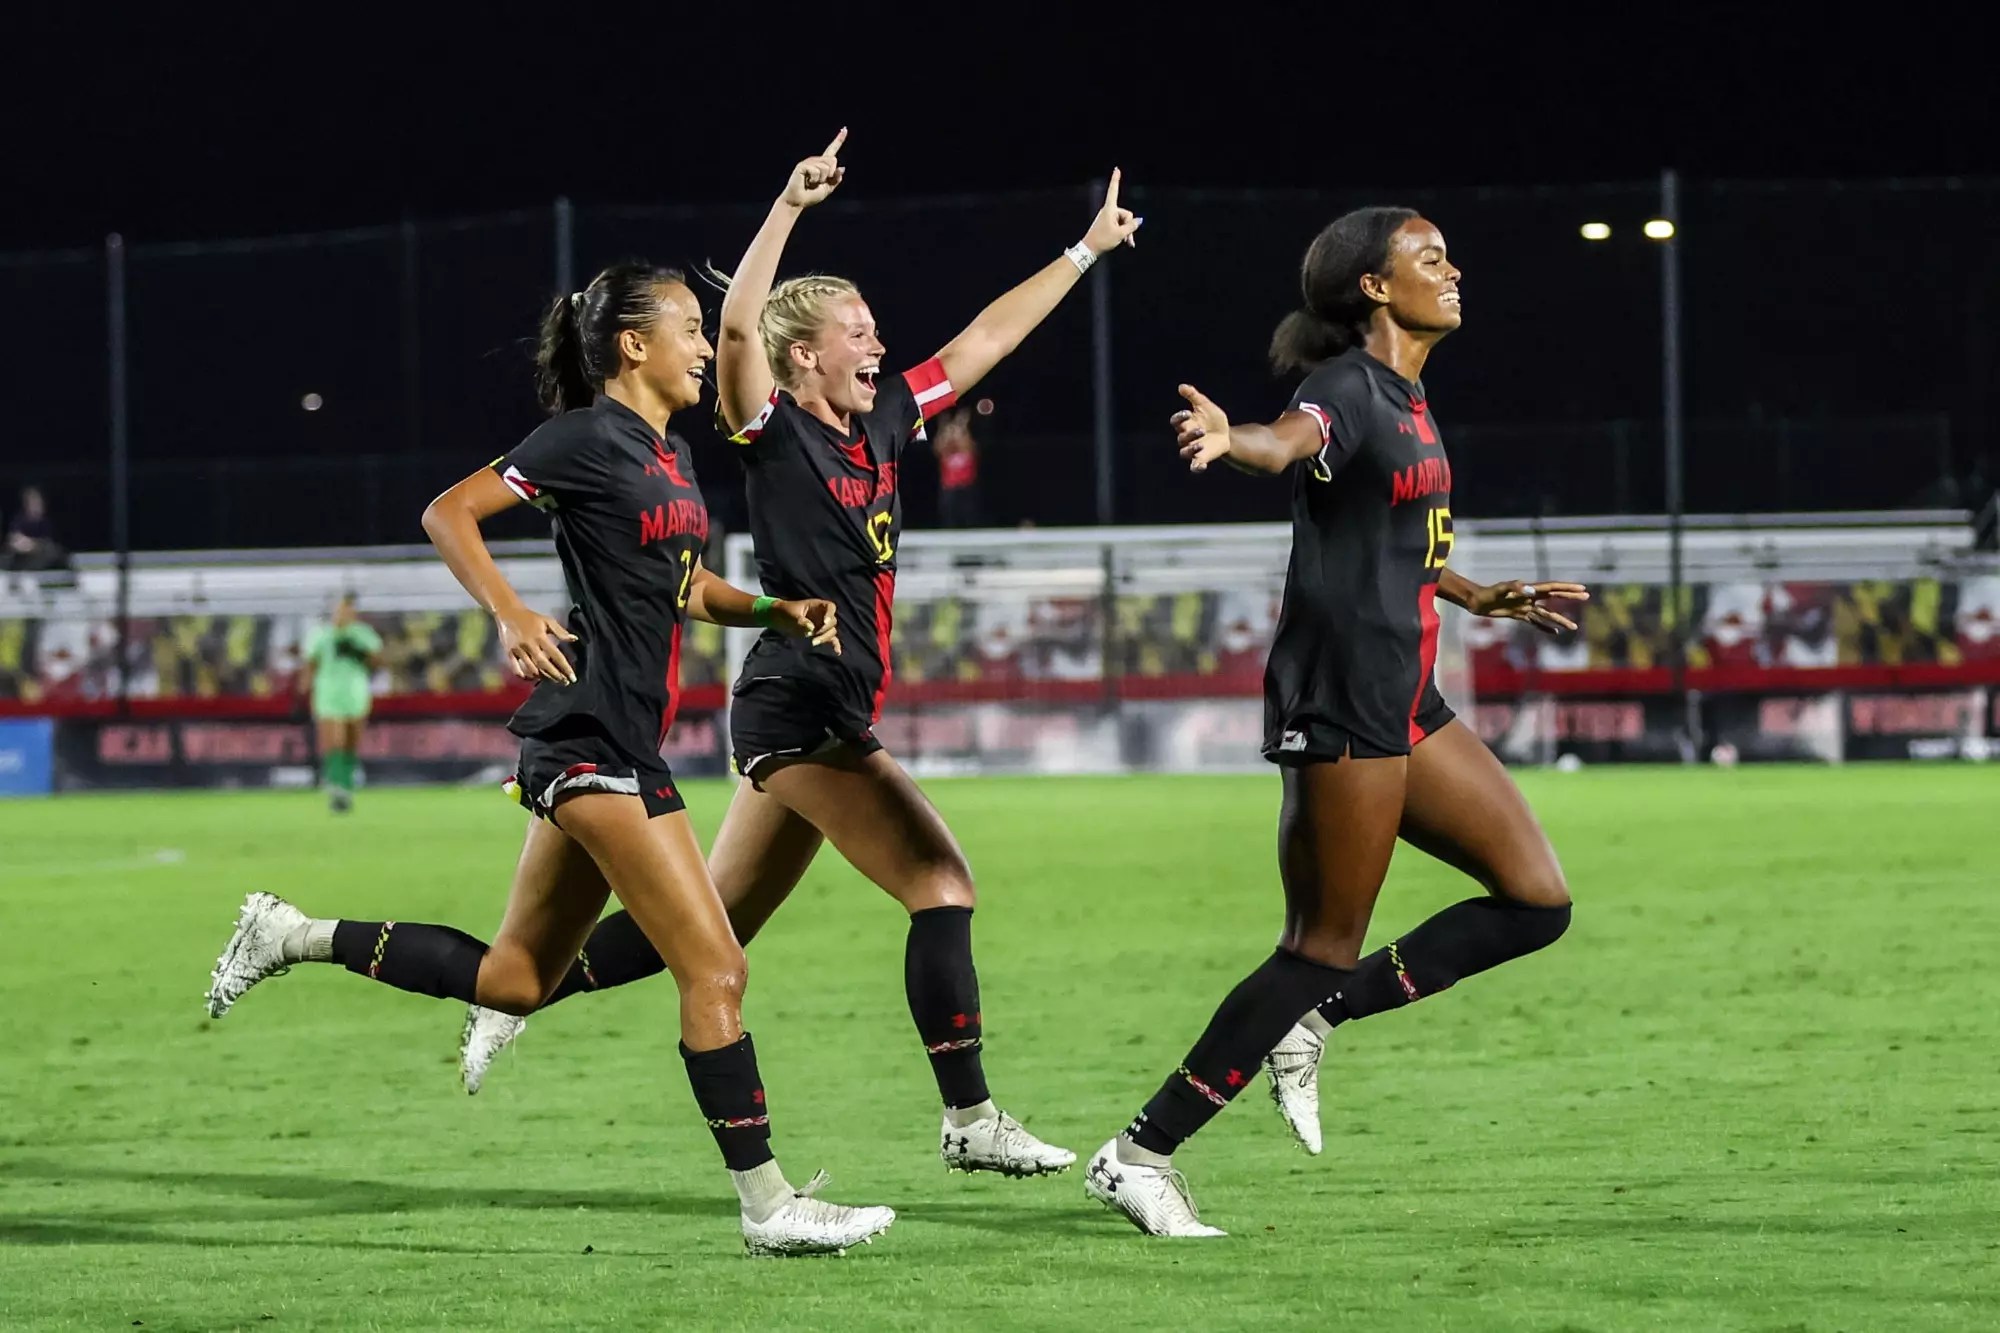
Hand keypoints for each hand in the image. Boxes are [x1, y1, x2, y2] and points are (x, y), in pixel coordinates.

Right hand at [496, 604, 578, 683]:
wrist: (508, 613)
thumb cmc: (530, 617)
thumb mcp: (547, 621)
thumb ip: (560, 631)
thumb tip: (574, 639)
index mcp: (541, 637)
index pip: (556, 655)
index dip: (565, 667)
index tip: (572, 677)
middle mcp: (530, 645)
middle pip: (544, 665)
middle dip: (555, 675)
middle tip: (564, 682)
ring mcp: (519, 650)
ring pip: (531, 668)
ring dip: (542, 677)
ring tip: (551, 680)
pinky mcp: (509, 653)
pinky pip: (516, 668)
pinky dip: (523, 675)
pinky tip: (531, 678)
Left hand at [773, 598, 840, 654]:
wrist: (778, 619)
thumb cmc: (785, 612)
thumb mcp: (791, 614)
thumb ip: (800, 621)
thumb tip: (811, 628)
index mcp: (816, 606)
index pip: (830, 607)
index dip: (830, 614)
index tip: (824, 622)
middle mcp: (822, 615)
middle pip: (832, 621)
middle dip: (824, 629)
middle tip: (813, 634)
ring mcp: (821, 625)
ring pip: (831, 631)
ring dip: (824, 638)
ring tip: (813, 642)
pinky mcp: (819, 635)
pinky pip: (830, 640)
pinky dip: (834, 645)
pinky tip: (837, 652)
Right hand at [780, 129, 847, 208]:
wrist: (798, 202)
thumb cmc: (811, 196)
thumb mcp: (828, 188)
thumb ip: (835, 179)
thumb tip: (842, 168)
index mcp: (822, 164)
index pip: (832, 150)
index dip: (839, 140)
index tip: (845, 129)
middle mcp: (815, 161)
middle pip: (833, 160)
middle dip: (830, 175)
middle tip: (819, 182)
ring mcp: (808, 162)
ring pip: (826, 167)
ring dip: (822, 179)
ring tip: (812, 183)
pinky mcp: (802, 166)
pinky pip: (817, 171)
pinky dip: (815, 180)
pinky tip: (807, 182)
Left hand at [1080, 168, 1142, 254]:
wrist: (1090, 249)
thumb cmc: (1103, 240)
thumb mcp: (1120, 234)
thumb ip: (1132, 226)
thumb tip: (1139, 220)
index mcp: (1110, 209)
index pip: (1113, 191)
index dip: (1115, 180)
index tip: (1116, 169)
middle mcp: (1109, 211)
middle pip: (1126, 214)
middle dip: (1129, 226)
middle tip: (1127, 239)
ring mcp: (1108, 218)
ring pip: (1124, 222)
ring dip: (1126, 232)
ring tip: (1126, 242)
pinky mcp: (1108, 224)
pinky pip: (1120, 226)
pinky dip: (1123, 233)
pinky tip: (1126, 242)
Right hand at [1172, 384, 1232, 471]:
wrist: (1226, 433)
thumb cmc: (1213, 418)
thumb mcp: (1205, 405)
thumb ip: (1193, 396)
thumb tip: (1181, 386)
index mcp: (1186, 423)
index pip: (1175, 421)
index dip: (1179, 418)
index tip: (1187, 413)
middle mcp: (1186, 437)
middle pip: (1181, 438)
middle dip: (1190, 434)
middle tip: (1202, 430)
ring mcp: (1193, 449)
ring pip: (1184, 453)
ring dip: (1191, 449)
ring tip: (1201, 444)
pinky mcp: (1201, 459)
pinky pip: (1194, 466)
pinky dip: (1196, 467)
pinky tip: (1202, 466)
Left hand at [1469, 580, 1589, 634]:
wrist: (1477, 601)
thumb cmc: (1488, 594)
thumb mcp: (1500, 589)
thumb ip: (1514, 587)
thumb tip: (1531, 590)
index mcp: (1529, 589)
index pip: (1552, 587)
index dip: (1567, 587)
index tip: (1582, 587)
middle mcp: (1530, 597)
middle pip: (1555, 597)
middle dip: (1570, 597)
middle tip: (1586, 596)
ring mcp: (1526, 607)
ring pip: (1548, 614)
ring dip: (1561, 620)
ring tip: (1574, 627)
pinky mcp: (1519, 615)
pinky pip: (1535, 623)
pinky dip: (1545, 628)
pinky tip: (1555, 633)